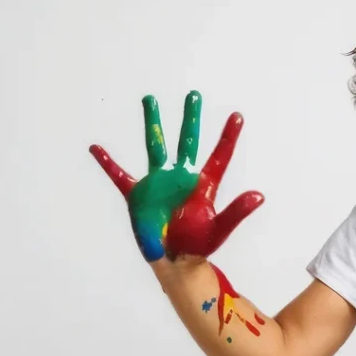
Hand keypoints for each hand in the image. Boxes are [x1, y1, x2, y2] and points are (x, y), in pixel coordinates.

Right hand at [89, 91, 263, 261]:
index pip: (219, 156)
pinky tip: (96, 148)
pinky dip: (107, 163)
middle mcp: (181, 177)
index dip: (228, 137)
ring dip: (153, 123)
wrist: (175, 260)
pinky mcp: (138, 195)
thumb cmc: (198, 245)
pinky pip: (120, 175)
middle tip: (194, 95)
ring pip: (155, 146)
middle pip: (187, 141)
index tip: (238, 116)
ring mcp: (159, 183)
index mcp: (203, 185)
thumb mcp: (220, 228)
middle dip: (191, 118)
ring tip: (150, 99)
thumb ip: (237, 211)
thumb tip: (259, 196)